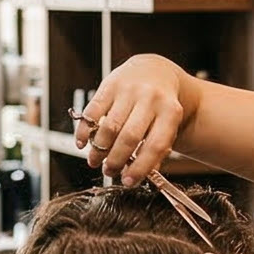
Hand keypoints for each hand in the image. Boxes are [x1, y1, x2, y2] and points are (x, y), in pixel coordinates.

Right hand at [75, 55, 189, 182]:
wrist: (154, 71)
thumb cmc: (161, 106)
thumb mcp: (168, 125)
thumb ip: (157, 149)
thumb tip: (138, 174)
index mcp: (171, 111)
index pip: (156, 145)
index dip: (141, 167)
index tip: (128, 182)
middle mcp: (151, 98)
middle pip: (129, 137)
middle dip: (116, 159)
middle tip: (109, 172)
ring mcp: (130, 90)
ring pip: (110, 126)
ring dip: (99, 149)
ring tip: (95, 161)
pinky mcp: (110, 84)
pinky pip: (93, 111)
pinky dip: (85, 130)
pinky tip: (82, 143)